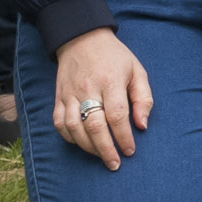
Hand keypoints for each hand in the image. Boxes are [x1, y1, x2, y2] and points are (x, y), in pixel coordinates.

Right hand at [48, 27, 154, 170]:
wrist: (81, 38)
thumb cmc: (114, 57)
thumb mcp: (137, 70)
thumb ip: (143, 98)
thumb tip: (142, 125)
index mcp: (111, 81)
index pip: (117, 115)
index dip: (123, 137)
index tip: (130, 150)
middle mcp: (88, 89)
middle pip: (94, 126)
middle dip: (106, 150)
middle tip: (115, 163)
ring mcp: (70, 94)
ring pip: (74, 128)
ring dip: (88, 147)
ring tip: (101, 155)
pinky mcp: (58, 97)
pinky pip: (59, 123)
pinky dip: (69, 138)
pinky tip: (82, 143)